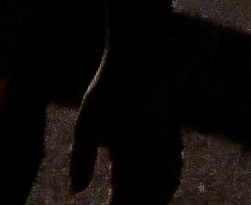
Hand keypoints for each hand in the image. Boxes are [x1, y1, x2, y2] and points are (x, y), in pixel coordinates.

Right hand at [71, 48, 179, 198]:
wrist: (133, 60)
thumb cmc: (108, 89)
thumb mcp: (87, 127)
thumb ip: (82, 159)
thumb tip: (76, 191)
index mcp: (123, 155)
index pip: (120, 192)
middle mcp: (143, 156)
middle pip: (140, 194)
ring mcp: (159, 147)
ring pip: (157, 186)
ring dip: (151, 201)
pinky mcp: (173, 136)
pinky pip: (173, 166)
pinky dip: (167, 183)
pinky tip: (163, 195)